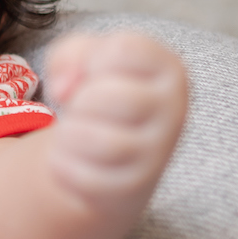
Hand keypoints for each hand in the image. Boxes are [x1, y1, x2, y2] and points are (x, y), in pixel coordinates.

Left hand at [44, 32, 187, 210]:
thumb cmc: (101, 93)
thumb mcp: (85, 58)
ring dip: (68, 135)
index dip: (91, 59)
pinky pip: (85, 177)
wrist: (115, 152)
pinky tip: (71, 157)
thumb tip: (64, 89)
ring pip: (98, 141)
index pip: (124, 51)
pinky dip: (63, 165)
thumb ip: (70, 54)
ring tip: (73, 132)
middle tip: (80, 107)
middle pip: (108, 97)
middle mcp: (174, 110)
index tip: (92, 72)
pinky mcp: (135, 187)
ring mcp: (158, 153)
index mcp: (169, 69)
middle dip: (79, 101)